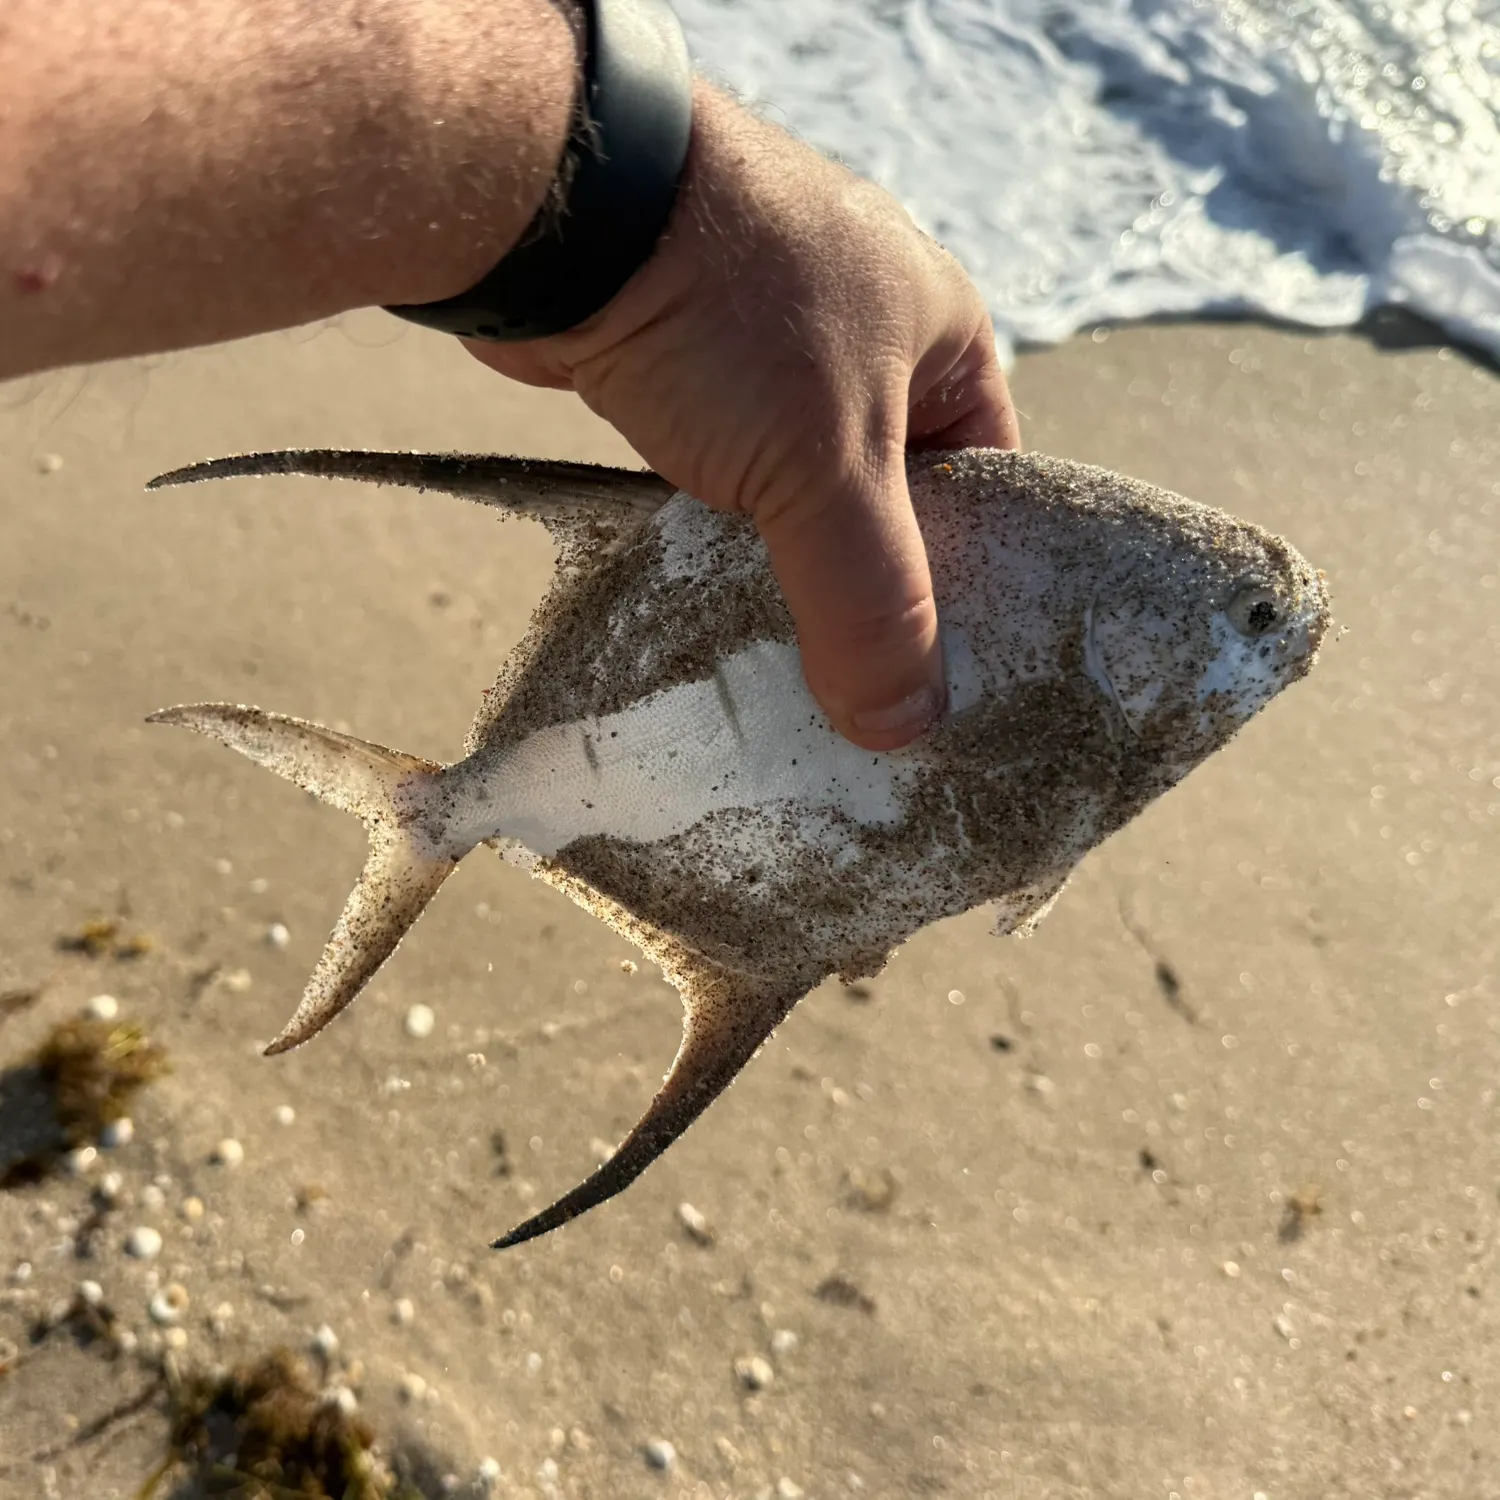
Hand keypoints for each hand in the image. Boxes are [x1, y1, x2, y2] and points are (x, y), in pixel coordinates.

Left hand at [468, 82, 1019, 750]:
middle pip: (892, 501)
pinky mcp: (692, 375)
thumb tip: (902, 727)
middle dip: (870, 589)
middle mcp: (868, 340)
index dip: (976, 582)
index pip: (989, 486)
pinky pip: (730, 480)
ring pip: (803, 496)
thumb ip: (872, 602)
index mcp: (943, 336)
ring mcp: (772, 353)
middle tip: (860, 695)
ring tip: (784, 668)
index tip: (947, 678)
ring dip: (790, 570)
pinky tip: (712, 606)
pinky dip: (724, 537)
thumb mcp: (828, 469)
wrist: (563, 211)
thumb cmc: (732, 316)